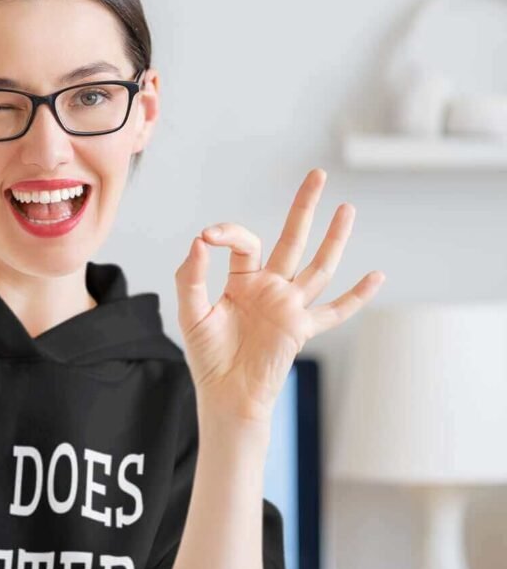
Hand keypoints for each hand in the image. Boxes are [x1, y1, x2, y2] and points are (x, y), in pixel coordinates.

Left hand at [174, 168, 384, 424]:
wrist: (225, 394)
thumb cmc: (207, 356)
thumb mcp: (191, 312)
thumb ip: (190, 277)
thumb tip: (199, 241)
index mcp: (243, 280)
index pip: (244, 243)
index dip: (227, 234)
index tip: (207, 236)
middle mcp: (270, 287)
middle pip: (292, 239)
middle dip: (304, 207)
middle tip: (317, 174)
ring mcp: (289, 306)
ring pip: (318, 266)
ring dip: (334, 239)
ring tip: (347, 208)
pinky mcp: (302, 328)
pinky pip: (335, 311)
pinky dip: (357, 297)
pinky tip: (378, 276)